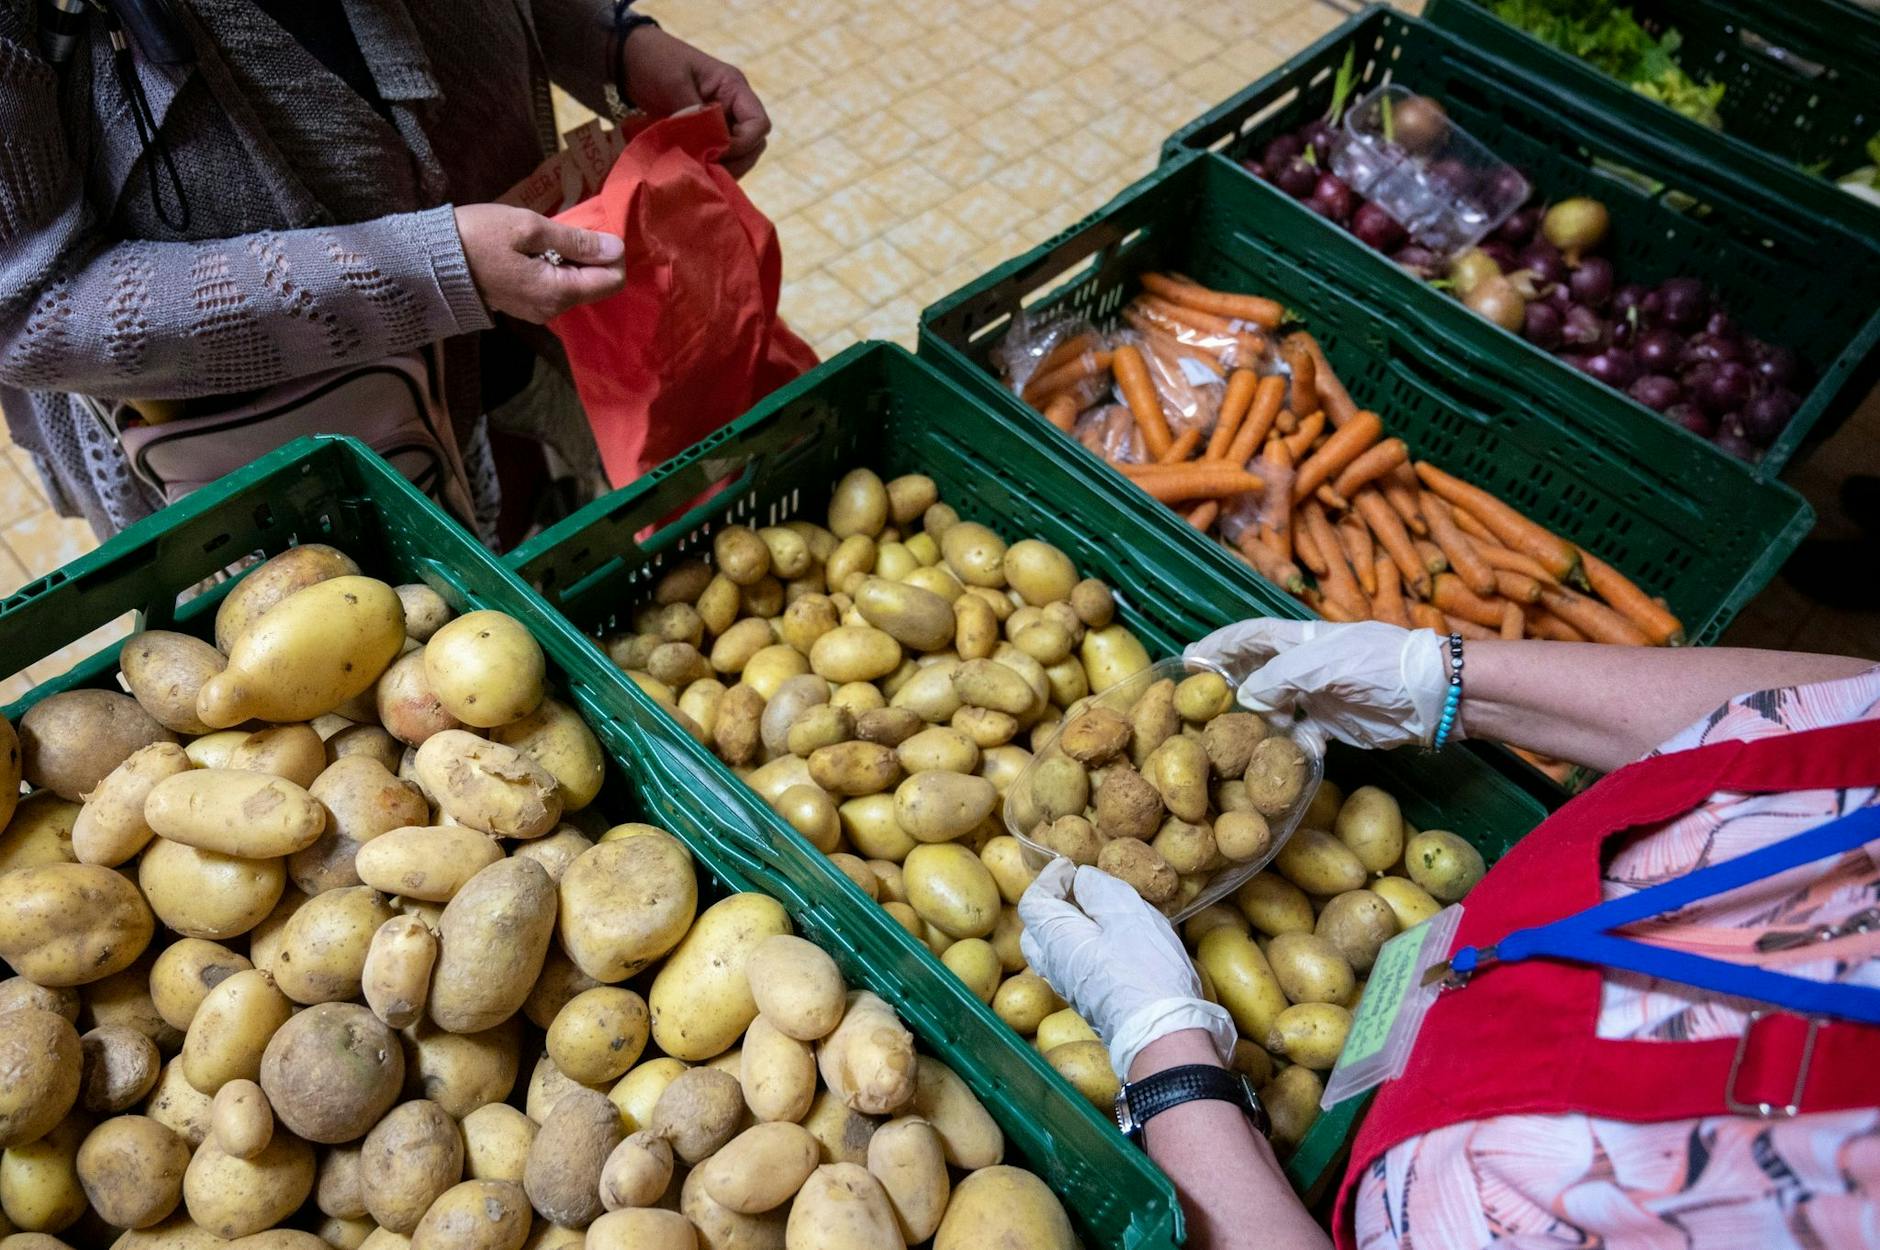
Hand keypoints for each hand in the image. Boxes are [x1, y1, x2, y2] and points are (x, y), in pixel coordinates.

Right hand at [453, 204, 624, 323]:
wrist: (430, 262)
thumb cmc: (479, 237)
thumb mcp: (529, 228)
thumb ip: (576, 240)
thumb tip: (616, 248)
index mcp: (558, 292)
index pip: (612, 280)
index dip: (612, 253)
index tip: (595, 228)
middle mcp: (554, 310)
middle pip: (596, 284)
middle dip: (592, 256)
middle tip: (567, 226)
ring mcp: (539, 312)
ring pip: (576, 285)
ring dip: (573, 260)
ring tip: (549, 234)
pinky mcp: (526, 306)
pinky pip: (556, 287)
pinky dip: (557, 267)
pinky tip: (537, 248)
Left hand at [621, 26, 769, 176]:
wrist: (628, 58)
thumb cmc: (655, 60)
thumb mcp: (675, 83)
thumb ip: (696, 115)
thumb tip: (713, 147)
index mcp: (733, 87)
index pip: (758, 124)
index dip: (743, 144)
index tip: (716, 152)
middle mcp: (733, 106)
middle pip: (753, 145)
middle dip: (734, 161)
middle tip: (706, 170)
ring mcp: (720, 121)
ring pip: (738, 155)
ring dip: (722, 167)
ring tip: (698, 173)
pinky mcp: (705, 134)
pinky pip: (718, 156)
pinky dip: (709, 166)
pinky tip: (692, 170)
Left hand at [1018, 860, 1234, 1079]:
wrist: (1164, 1033)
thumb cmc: (1146, 967)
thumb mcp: (1126, 912)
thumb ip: (1098, 889)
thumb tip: (1082, 881)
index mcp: (1056, 939)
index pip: (1033, 902)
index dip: (1049, 878)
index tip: (1072, 867)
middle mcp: (1054, 966)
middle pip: (1037, 929)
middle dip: (1053, 904)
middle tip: (1082, 890)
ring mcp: (1071, 988)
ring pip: (1055, 951)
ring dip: (1070, 927)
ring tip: (1102, 914)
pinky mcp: (1090, 1002)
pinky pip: (1074, 966)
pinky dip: (1083, 947)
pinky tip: (1113, 944)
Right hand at [1186, 618, 1451, 749]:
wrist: (1433, 694)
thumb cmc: (1381, 665)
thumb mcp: (1326, 664)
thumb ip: (1281, 676)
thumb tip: (1247, 698)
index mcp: (1300, 640)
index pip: (1250, 635)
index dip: (1219, 644)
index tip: (1188, 656)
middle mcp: (1304, 665)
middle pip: (1256, 670)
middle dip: (1227, 682)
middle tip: (1194, 701)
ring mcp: (1318, 695)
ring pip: (1273, 706)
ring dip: (1253, 719)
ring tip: (1225, 735)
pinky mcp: (1333, 725)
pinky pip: (1299, 736)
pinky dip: (1286, 745)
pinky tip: (1273, 757)